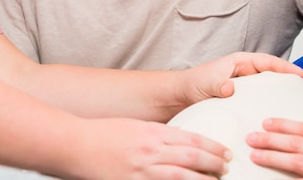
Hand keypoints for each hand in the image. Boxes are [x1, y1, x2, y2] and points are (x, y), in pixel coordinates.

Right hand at [70, 117, 231, 178]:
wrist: (75, 145)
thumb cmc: (104, 134)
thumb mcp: (136, 127)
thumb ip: (159, 135)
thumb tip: (182, 144)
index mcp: (152, 132)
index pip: (191, 138)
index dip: (212, 146)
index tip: (225, 151)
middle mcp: (150, 151)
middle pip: (191, 158)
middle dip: (213, 163)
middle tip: (227, 167)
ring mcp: (141, 170)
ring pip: (181, 177)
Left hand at [177, 52, 302, 104]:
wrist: (180, 97)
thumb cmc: (193, 83)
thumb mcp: (207, 82)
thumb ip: (219, 84)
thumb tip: (230, 88)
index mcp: (240, 62)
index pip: (268, 62)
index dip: (285, 67)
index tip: (299, 74)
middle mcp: (245, 73)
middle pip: (272, 76)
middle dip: (288, 82)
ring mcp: (245, 87)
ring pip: (267, 90)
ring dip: (279, 96)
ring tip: (295, 106)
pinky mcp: (241, 100)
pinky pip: (259, 102)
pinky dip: (267, 107)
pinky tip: (274, 118)